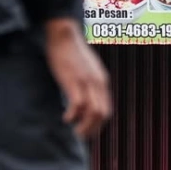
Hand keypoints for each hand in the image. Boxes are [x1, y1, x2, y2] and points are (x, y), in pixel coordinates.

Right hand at [45, 19, 111, 138]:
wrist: (64, 33)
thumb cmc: (71, 50)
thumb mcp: (86, 67)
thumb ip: (90, 81)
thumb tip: (86, 96)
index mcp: (102, 81)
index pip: (106, 110)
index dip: (98, 125)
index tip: (88, 131)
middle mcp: (98, 83)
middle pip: (102, 115)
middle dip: (93, 130)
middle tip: (81, 136)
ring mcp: (87, 82)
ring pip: (93, 113)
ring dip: (85, 127)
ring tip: (75, 131)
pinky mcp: (74, 80)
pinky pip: (78, 105)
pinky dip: (73, 115)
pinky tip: (66, 118)